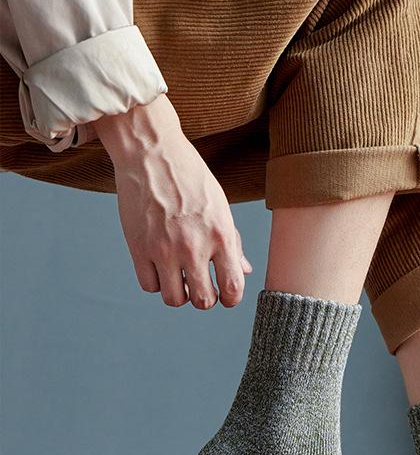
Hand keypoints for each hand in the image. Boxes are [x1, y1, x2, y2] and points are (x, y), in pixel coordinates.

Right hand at [94, 94, 251, 309]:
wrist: (151, 153)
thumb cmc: (190, 177)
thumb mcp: (220, 206)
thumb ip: (232, 242)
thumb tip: (244, 271)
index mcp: (221, 235)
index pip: (232, 288)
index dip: (231, 298)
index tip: (226, 295)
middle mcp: (193, 246)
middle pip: (203, 301)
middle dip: (204, 299)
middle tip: (201, 287)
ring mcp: (164, 249)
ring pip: (174, 299)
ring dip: (179, 293)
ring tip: (180, 276)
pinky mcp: (138, 248)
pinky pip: (149, 286)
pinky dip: (156, 281)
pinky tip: (160, 266)